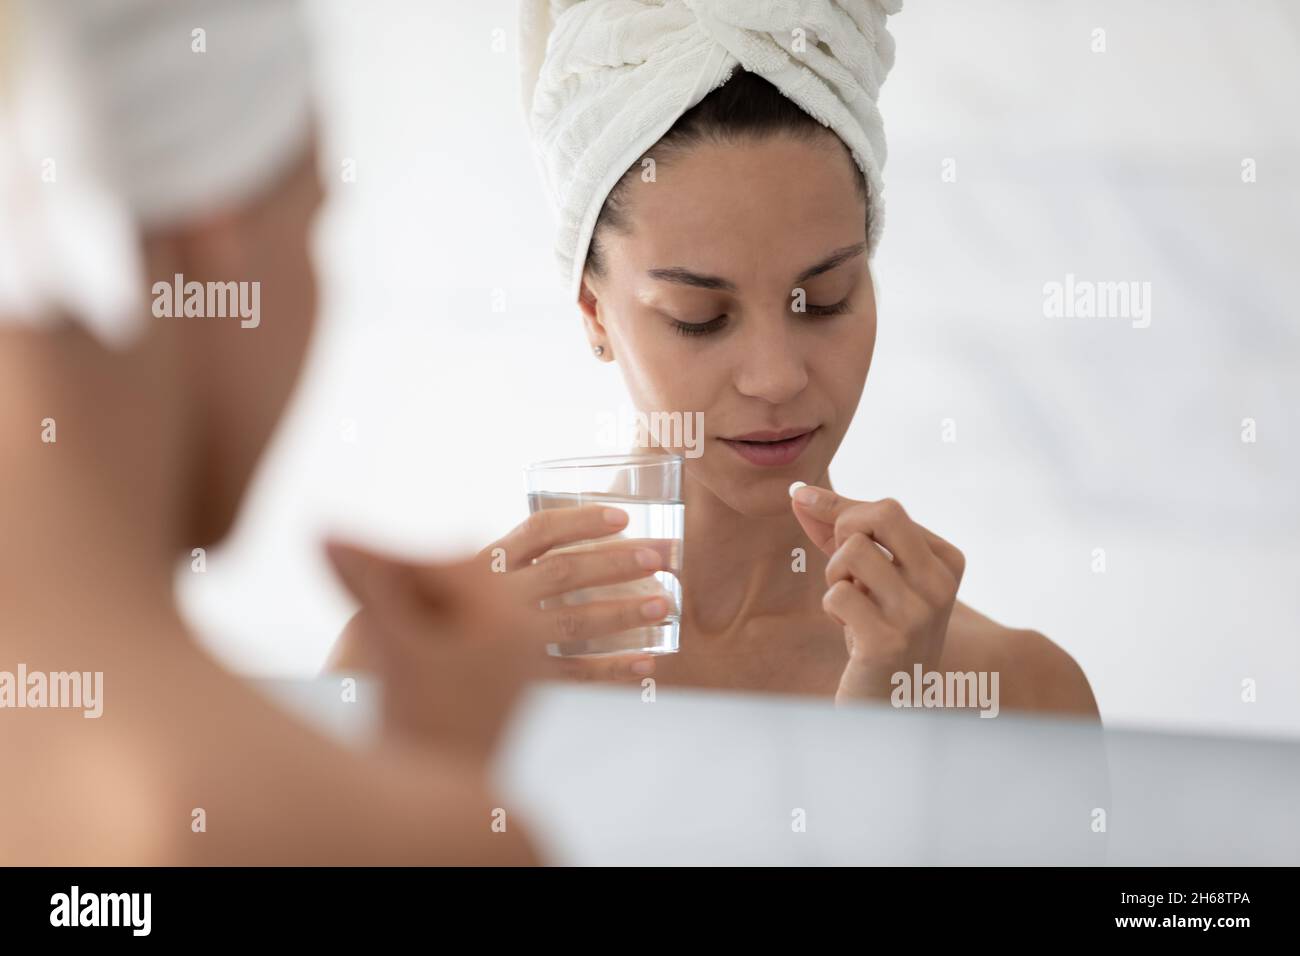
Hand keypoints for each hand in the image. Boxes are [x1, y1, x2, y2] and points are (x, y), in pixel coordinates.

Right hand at [323, 506, 671, 754]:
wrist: (361, 690)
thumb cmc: (388, 635)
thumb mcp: (416, 589)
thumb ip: (457, 569)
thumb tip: (485, 545)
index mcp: (477, 568)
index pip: (538, 532)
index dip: (580, 520)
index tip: (622, 514)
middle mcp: (496, 599)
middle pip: (569, 572)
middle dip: (620, 561)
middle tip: (669, 553)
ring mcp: (508, 642)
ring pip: (578, 620)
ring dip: (627, 609)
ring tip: (668, 603)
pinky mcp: (515, 683)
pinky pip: (574, 673)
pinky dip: (613, 668)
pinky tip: (648, 665)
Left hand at [790, 485, 964, 704]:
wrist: (889, 705)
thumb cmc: (875, 629)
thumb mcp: (867, 574)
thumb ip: (838, 530)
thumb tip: (798, 492)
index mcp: (946, 562)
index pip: (887, 507)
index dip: (843, 513)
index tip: (818, 521)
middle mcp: (940, 585)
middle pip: (880, 514)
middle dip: (844, 532)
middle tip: (846, 568)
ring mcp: (918, 614)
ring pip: (853, 551)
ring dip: (836, 576)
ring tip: (850, 604)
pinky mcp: (888, 642)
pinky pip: (838, 594)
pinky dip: (832, 608)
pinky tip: (850, 631)